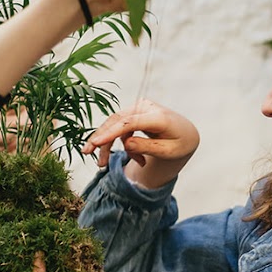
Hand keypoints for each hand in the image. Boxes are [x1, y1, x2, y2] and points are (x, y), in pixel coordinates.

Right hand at [84, 98, 199, 188]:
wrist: (185, 133)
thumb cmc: (179, 144)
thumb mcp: (168, 152)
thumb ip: (147, 147)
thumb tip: (127, 144)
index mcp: (159, 117)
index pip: (130, 123)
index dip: (111, 133)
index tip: (95, 143)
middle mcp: (147, 107)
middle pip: (117, 121)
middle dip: (100, 138)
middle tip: (86, 153)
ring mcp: (139, 107)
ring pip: (114, 125)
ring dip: (109, 146)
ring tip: (103, 165)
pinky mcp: (134, 112)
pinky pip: (120, 129)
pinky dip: (123, 145)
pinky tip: (137, 159)